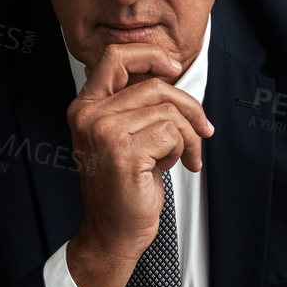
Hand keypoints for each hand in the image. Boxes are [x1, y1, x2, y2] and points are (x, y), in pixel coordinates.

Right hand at [65, 42, 213, 286]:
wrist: (112, 231)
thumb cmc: (121, 188)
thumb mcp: (121, 138)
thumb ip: (134, 105)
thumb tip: (170, 78)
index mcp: (85, 107)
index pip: (115, 57)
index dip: (150, 55)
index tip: (172, 68)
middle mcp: (89, 115)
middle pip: (155, 85)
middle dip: (188, 108)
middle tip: (200, 129)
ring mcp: (104, 132)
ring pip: (169, 110)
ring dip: (188, 135)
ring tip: (183, 155)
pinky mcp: (124, 152)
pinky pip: (172, 132)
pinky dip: (182, 150)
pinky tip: (171, 166)